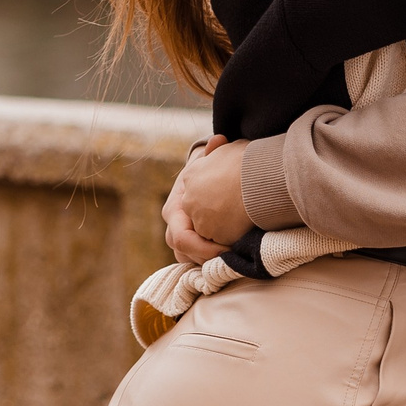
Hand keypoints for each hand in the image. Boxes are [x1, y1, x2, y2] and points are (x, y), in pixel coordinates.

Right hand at [164, 136, 250, 264]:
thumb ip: (214, 152)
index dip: (205, 248)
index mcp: (174, 209)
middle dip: (207, 260)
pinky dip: (208, 264)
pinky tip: (227, 263)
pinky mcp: (188, 242)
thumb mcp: (209, 160)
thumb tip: (218, 141)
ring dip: (207, 264)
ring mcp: (178, 235)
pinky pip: (193, 260)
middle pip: (183, 253)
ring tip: (230, 263)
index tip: (229, 247)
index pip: (182, 238)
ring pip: (187, 260)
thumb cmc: (207, 169)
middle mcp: (172, 225)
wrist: (201, 175)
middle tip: (232, 259)